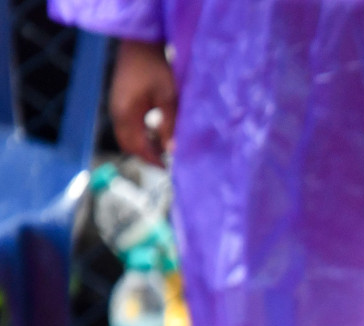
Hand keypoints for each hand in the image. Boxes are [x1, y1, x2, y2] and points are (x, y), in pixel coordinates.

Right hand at [110, 40, 177, 165]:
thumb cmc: (155, 68)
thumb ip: (170, 124)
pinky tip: (156, 130)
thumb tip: (172, 150)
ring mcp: (115, 106)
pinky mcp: (119, 101)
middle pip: (128, 144)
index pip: (137, 147)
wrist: (139, 44)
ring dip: (144, 144)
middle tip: (166, 161)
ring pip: (127, 136)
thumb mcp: (168, 97)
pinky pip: (127, 125)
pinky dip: (140, 133)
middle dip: (146, 155)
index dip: (152, 160)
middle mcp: (116, 112)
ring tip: (164, 145)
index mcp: (126, 113)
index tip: (168, 168)